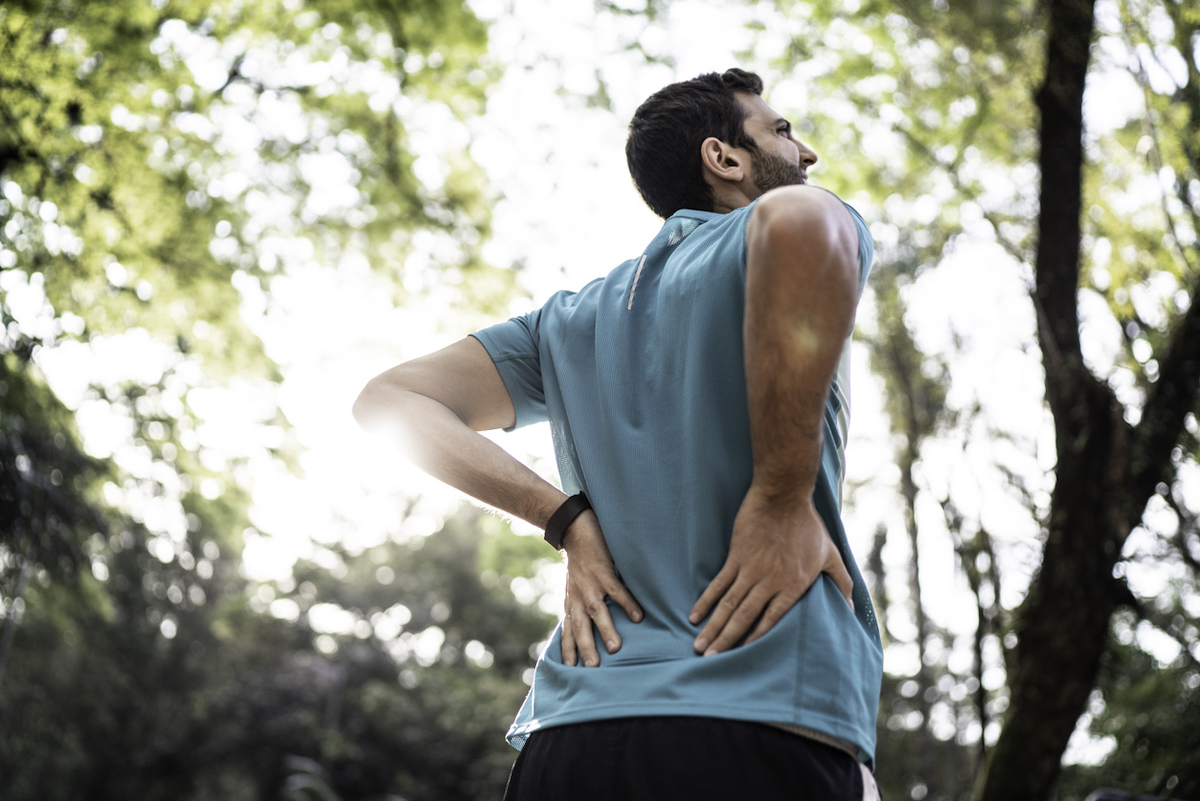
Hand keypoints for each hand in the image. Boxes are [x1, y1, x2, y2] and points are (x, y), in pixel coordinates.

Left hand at [560, 509, 642, 666]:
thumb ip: (581, 604)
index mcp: (572, 602)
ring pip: (597, 612)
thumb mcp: (575, 586)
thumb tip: (591, 625)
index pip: (569, 630)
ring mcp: (590, 584)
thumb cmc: (579, 560)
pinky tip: (638, 617)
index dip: (568, 648)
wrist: (574, 530)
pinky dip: (626, 604)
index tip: (571, 669)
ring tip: (615, 648)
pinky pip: (616, 591)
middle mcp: (579, 596)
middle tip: (593, 668)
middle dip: (585, 648)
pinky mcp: (603, 571)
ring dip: (606, 630)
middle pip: (581, 627)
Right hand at [689, 486, 852, 655]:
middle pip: (745, 617)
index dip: (756, 639)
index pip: (771, 620)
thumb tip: (851, 609)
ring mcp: (750, 569)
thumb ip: (842, 582)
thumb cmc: (809, 525)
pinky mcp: (736, 557)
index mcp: (793, 585)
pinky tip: (695, 616)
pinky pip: (719, 584)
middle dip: (727, 640)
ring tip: (700, 646)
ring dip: (714, 627)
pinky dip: (706, 601)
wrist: (783, 496)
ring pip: (728, 605)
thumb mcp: (831, 554)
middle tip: (711, 660)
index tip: (742, 657)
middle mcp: (769, 581)